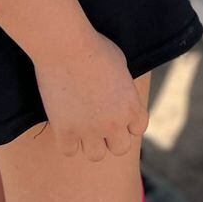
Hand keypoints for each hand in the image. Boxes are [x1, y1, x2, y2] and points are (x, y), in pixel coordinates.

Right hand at [33, 30, 147, 160]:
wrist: (67, 46)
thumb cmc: (93, 46)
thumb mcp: (120, 64)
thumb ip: (122, 86)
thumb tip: (118, 92)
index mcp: (130, 106)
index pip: (138, 128)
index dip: (128, 122)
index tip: (117, 113)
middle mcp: (114, 123)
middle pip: (120, 148)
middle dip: (112, 137)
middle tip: (99, 122)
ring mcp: (89, 129)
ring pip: (95, 155)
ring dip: (90, 143)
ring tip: (81, 127)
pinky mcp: (65, 130)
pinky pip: (69, 150)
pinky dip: (67, 141)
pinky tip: (64, 126)